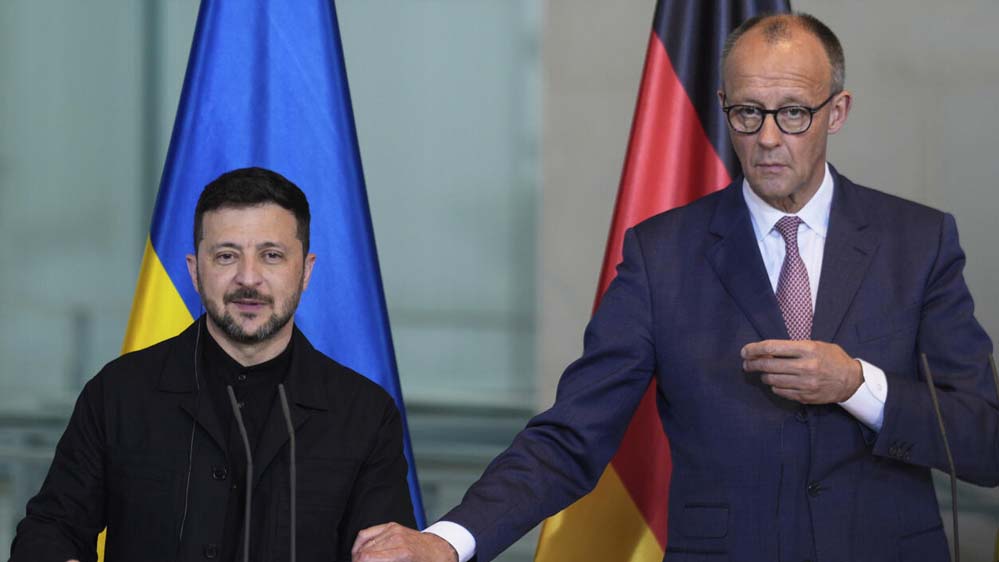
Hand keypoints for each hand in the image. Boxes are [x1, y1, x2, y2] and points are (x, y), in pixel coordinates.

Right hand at [352, 522, 457, 561]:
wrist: (439, 550)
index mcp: (402, 553)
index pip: (367, 558)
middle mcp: (396, 539)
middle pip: (363, 552)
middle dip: (359, 561)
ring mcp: (392, 530)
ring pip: (363, 544)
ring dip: (359, 555)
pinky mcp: (390, 526)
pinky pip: (366, 534)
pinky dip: (359, 545)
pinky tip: (359, 553)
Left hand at [741, 339, 862, 403]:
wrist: (851, 380)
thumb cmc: (831, 358)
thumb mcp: (815, 345)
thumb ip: (792, 347)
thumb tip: (766, 351)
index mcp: (808, 349)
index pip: (773, 347)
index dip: (754, 349)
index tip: (744, 351)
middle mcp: (806, 366)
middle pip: (768, 365)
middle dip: (752, 364)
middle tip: (746, 363)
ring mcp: (805, 383)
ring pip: (772, 380)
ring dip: (763, 375)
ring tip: (763, 372)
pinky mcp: (805, 397)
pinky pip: (780, 391)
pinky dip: (774, 386)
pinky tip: (776, 381)